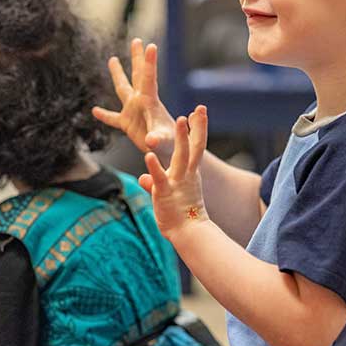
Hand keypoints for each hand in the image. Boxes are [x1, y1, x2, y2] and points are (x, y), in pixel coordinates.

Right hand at [92, 37, 175, 157]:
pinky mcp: (128, 125)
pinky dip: (104, 115)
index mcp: (150, 102)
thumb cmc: (172, 146)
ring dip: (118, 75)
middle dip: (138, 58)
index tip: (150, 45)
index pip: (149, 78)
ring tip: (112, 59)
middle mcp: (141, 103)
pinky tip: (95, 110)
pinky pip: (113, 118)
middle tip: (137, 40)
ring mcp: (133, 112)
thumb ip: (157, 138)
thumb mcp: (165, 141)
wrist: (171, 156)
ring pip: (123, 89)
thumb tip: (150, 140)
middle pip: (138, 75)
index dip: (149, 62)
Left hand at [140, 105, 209, 237]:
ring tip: (179, 120)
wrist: (189, 237)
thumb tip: (144, 177)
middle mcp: (187, 174)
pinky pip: (159, 177)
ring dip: (180, 138)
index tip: (199, 111)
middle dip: (197, 127)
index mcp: (190, 173)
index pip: (195, 147)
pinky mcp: (165, 192)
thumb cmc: (179, 216)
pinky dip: (154, 166)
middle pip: (194, 147)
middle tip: (200, 109)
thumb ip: (155, 181)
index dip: (197, 129)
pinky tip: (148, 154)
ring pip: (181, 156)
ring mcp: (177, 182)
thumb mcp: (166, 194)